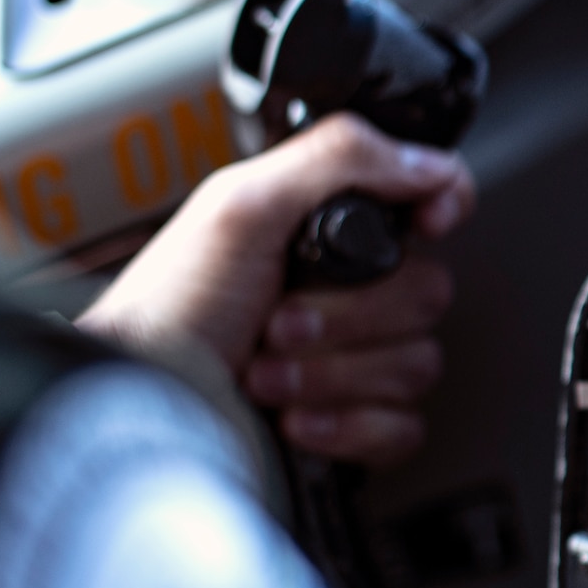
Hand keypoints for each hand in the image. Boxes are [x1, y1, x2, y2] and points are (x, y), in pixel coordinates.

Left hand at [78, 113, 474, 464]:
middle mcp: (351, 292)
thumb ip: (337, 158)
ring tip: (266, 368)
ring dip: (332, 372)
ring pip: (416, 363)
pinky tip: (295, 416)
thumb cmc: (169, 313)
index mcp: (328, 230)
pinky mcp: (359, 428)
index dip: (440, 210)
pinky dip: (345, 424)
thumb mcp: (240, 206)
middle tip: (277, 318)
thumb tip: (425, 158)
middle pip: (427, 293)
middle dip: (346, 316)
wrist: (148, 410)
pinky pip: (403, 426)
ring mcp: (358, 363)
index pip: (431, 202)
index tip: (421, 225)